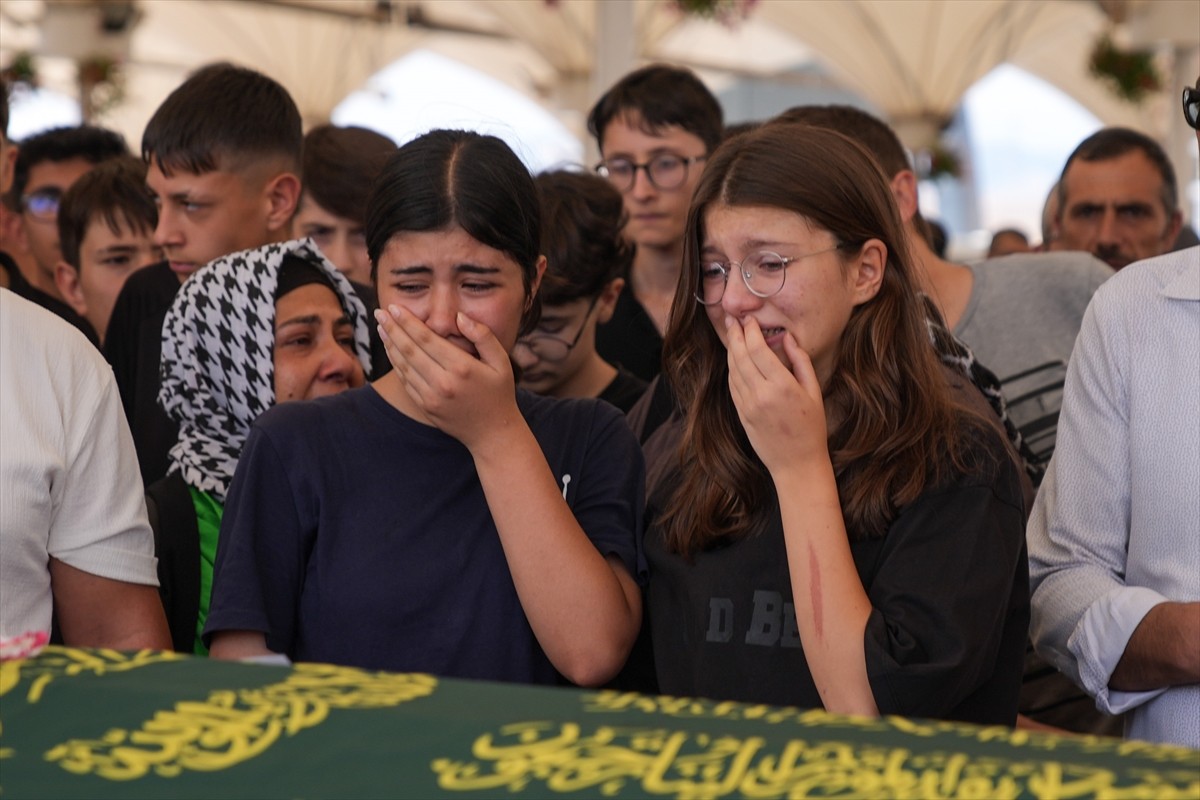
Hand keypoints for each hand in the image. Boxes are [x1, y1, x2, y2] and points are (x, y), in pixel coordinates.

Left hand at [375, 305, 520, 446]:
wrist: (493, 433)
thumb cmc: (499, 393)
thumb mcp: (501, 361)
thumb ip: (483, 336)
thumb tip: (460, 317)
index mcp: (462, 367)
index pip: (426, 339)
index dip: (408, 322)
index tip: (395, 307)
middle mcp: (443, 382)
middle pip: (409, 350)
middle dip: (392, 328)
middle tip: (380, 312)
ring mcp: (432, 397)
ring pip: (403, 365)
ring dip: (390, 344)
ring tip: (381, 327)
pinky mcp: (426, 406)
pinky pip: (405, 381)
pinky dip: (395, 363)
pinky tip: (391, 350)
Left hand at [725, 317, 828, 474]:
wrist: (797, 464)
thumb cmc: (811, 428)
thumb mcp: (813, 392)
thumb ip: (800, 362)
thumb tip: (788, 338)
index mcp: (782, 387)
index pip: (758, 350)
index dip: (751, 331)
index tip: (749, 319)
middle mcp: (761, 394)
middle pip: (741, 356)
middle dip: (735, 334)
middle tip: (731, 318)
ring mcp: (748, 406)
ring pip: (733, 370)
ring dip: (730, 349)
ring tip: (731, 333)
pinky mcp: (741, 415)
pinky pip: (732, 386)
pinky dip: (731, 369)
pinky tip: (733, 359)